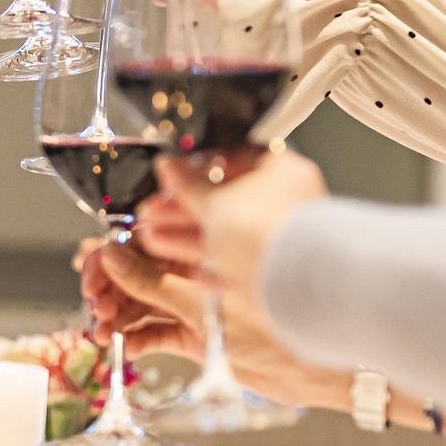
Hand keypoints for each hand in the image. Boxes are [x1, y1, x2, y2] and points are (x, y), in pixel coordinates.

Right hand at [81, 241, 350, 411]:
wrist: (319, 365)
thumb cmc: (281, 311)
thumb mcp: (202, 292)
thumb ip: (150, 278)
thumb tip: (111, 256)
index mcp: (212, 232)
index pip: (152, 228)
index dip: (118, 243)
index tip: (93, 257)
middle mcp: (205, 261)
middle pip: (142, 264)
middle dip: (112, 281)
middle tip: (92, 294)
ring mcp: (202, 296)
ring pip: (146, 297)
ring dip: (120, 310)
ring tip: (101, 324)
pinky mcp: (200, 330)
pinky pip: (159, 327)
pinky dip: (137, 335)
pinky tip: (119, 341)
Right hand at [138, 150, 327, 297]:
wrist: (291, 284)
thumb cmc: (267, 232)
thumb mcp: (214, 201)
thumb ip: (188, 185)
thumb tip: (170, 167)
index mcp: (281, 172)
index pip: (233, 162)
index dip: (197, 170)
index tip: (172, 178)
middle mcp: (283, 204)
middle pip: (225, 202)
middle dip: (183, 208)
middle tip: (154, 211)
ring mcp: (276, 239)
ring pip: (225, 235)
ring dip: (187, 237)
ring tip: (154, 237)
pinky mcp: (270, 271)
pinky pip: (235, 265)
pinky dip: (211, 268)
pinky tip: (192, 270)